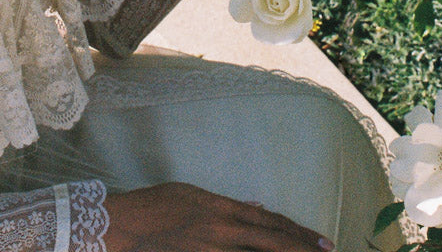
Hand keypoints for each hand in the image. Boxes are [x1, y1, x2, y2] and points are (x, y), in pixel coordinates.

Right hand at [105, 183, 333, 251]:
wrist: (119, 229)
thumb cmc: (151, 208)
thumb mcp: (190, 196)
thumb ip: (225, 206)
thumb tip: (255, 208)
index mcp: (220, 209)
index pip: (269, 223)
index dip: (298, 234)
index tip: (323, 243)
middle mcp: (221, 232)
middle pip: (272, 241)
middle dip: (303, 250)